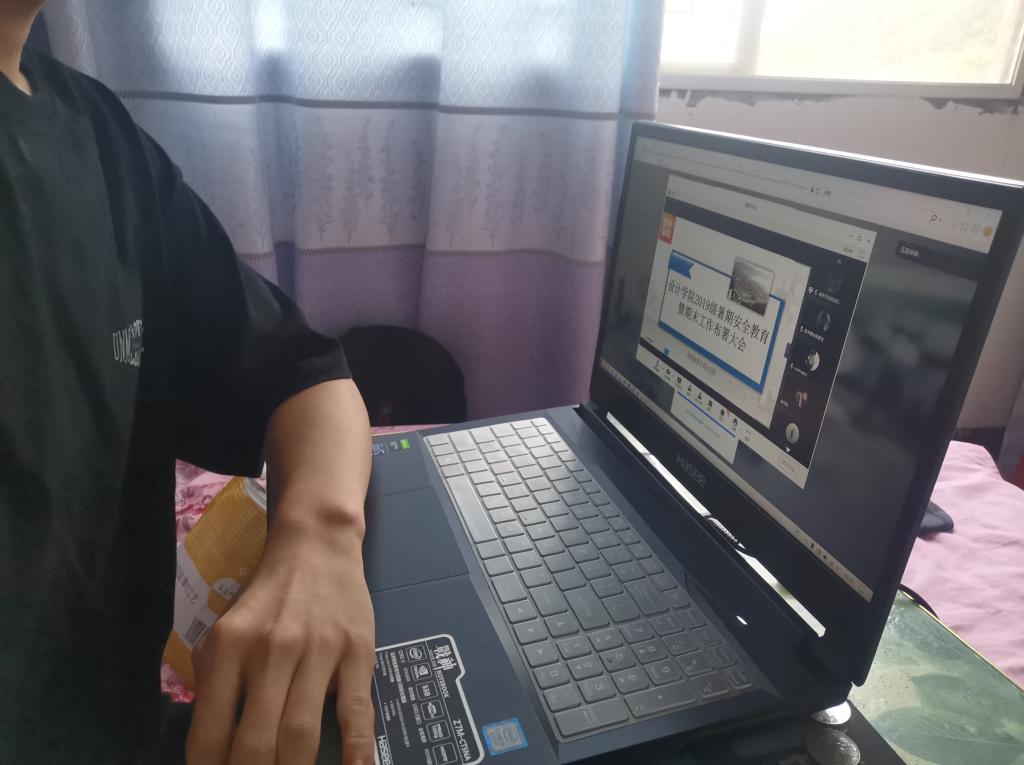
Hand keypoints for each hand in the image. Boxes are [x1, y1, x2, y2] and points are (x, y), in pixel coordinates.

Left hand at [186, 520, 375, 764]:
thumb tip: (211, 752)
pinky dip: (356, 751)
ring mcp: (318, 652)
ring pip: (301, 735)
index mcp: (228, 649)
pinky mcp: (357, 652)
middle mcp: (270, 651)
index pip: (209, 735)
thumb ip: (215, 686)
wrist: (317, 546)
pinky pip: (356, 711)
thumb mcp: (224, 632)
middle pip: (255, 744)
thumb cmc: (266, 596)